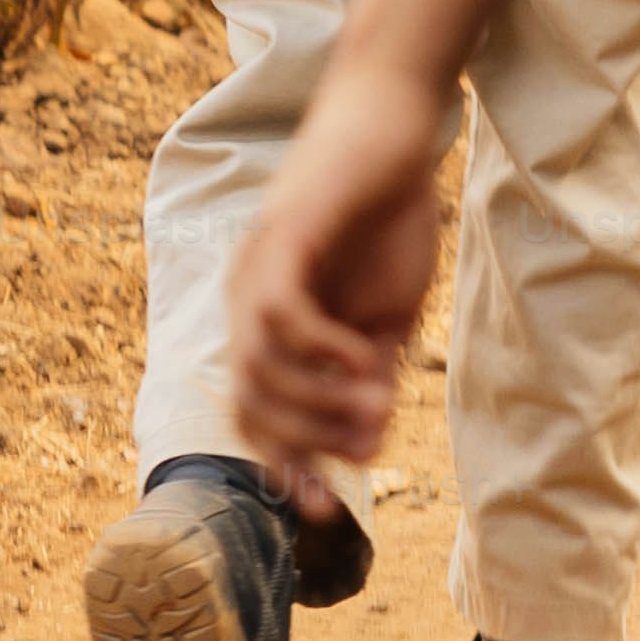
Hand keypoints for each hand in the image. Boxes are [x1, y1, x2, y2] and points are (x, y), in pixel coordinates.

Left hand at [224, 54, 448, 486]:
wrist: (394, 126)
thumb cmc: (386, 216)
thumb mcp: (384, 315)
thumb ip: (369, 375)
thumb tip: (366, 443)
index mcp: (266, 325)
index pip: (256, 419)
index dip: (288, 471)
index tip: (332, 514)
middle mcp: (246, 300)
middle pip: (251, 407)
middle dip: (312, 442)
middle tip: (374, 440)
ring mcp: (257, 268)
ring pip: (260, 370)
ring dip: (320, 405)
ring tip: (377, 405)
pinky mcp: (281, 237)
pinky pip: (280, 316)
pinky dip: (320, 352)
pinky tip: (362, 358)